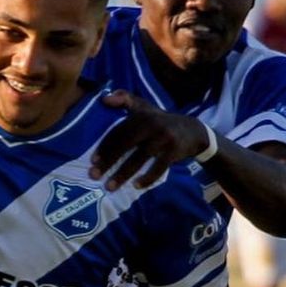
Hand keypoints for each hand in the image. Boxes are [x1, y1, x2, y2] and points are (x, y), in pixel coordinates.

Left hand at [91, 91, 211, 190]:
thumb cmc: (160, 121)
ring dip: (123, 174)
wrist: (192, 131)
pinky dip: (147, 178)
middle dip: (109, 161)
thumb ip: (125, 99)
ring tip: (109, 187)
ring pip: (139, 159)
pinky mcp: (174, 152)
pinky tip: (135, 186)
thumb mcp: (144, 107)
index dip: (105, 146)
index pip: (119, 131)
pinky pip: (158, 168)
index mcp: (142, 115)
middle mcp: (152, 125)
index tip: (93, 160)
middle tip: (94, 176)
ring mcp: (164, 139)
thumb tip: (103, 99)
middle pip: (126, 144)